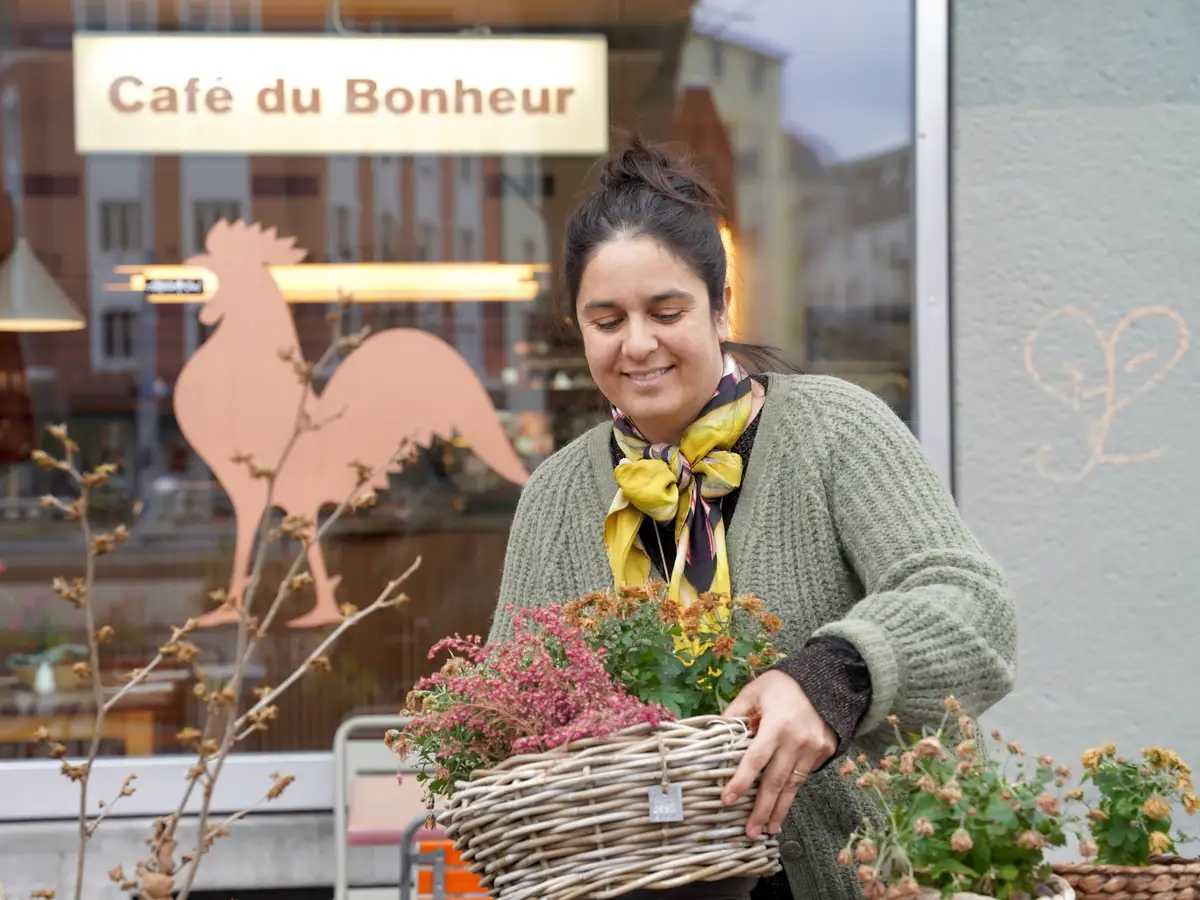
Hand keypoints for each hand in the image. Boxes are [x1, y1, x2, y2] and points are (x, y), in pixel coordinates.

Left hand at [721, 669, 836, 838]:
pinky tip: (783, 804)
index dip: (740, 781)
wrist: (827, 680)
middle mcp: (797, 741)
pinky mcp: (825, 752)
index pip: (755, 759)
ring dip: (780, 809)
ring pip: (793, 785)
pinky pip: (805, 775)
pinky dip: (793, 790)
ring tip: (769, 829)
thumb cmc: (784, 684)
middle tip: (750, 832)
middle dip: (762, 809)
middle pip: (776, 781)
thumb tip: (714, 733)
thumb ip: (735, 712)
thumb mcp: (755, 691)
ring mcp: (814, 748)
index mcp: (776, 725)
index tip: (727, 800)